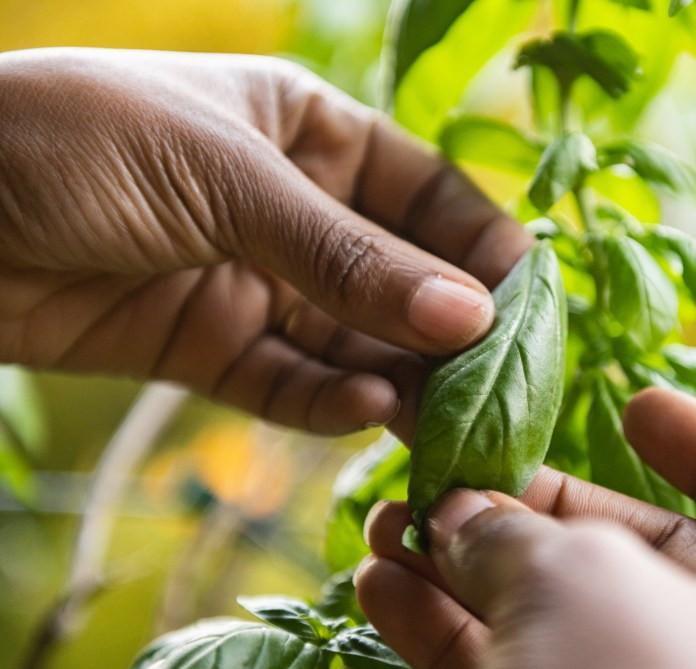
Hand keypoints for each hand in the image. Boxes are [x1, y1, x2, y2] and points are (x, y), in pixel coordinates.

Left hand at [0, 48, 531, 436]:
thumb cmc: (77, 140)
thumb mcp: (229, 177)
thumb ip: (348, 257)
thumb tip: (470, 315)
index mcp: (310, 131)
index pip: (427, 193)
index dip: (483, 246)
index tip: (530, 305)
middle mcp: (296, 209)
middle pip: (401, 278)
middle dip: (450, 332)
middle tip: (499, 388)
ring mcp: (257, 281)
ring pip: (354, 342)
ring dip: (401, 381)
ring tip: (446, 422)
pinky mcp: (211, 347)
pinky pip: (290, 384)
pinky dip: (329, 405)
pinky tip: (367, 416)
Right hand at [357, 388, 695, 668]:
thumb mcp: (580, 579)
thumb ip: (520, 531)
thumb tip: (459, 514)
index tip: (634, 403)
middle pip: (642, 552)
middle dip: (534, 508)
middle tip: (451, 474)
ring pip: (561, 618)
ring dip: (467, 569)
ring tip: (390, 525)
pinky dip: (451, 634)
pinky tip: (383, 588)